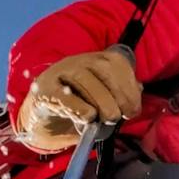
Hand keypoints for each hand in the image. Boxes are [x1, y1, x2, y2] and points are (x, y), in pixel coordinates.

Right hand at [17, 48, 142, 151]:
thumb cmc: (77, 107)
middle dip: (118, 94)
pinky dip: (77, 106)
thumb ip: (119, 95)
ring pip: (84, 79)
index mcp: (95, 60)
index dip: (129, 85)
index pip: (117, 62)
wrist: (42, 115)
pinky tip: (88, 117)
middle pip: (103, 68)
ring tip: (107, 118)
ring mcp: (60, 73)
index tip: (133, 109)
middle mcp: (78, 61)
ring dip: (101, 101)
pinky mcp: (44, 90)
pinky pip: (62, 95)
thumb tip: (136, 94)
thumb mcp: (101, 100)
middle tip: (121, 116)